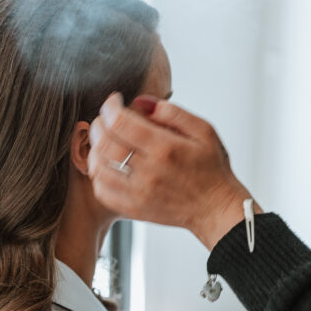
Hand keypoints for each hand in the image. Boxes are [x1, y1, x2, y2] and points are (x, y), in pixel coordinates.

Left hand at [88, 95, 258, 248]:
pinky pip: (102, 190)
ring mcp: (139, 193)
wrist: (215, 208)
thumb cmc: (211, 168)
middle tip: (105, 119)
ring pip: (98, 166)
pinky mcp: (133, 209)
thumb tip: (140, 101)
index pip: (120, 122)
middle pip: (105, 142)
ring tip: (104, 140)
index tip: (114, 102)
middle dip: (99, 124)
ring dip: (94, 149)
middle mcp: (149, 172)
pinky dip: (98, 174)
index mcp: (166, 148)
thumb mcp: (203, 131)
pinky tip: (107, 164)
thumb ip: (172, 112)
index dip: (110, 107)